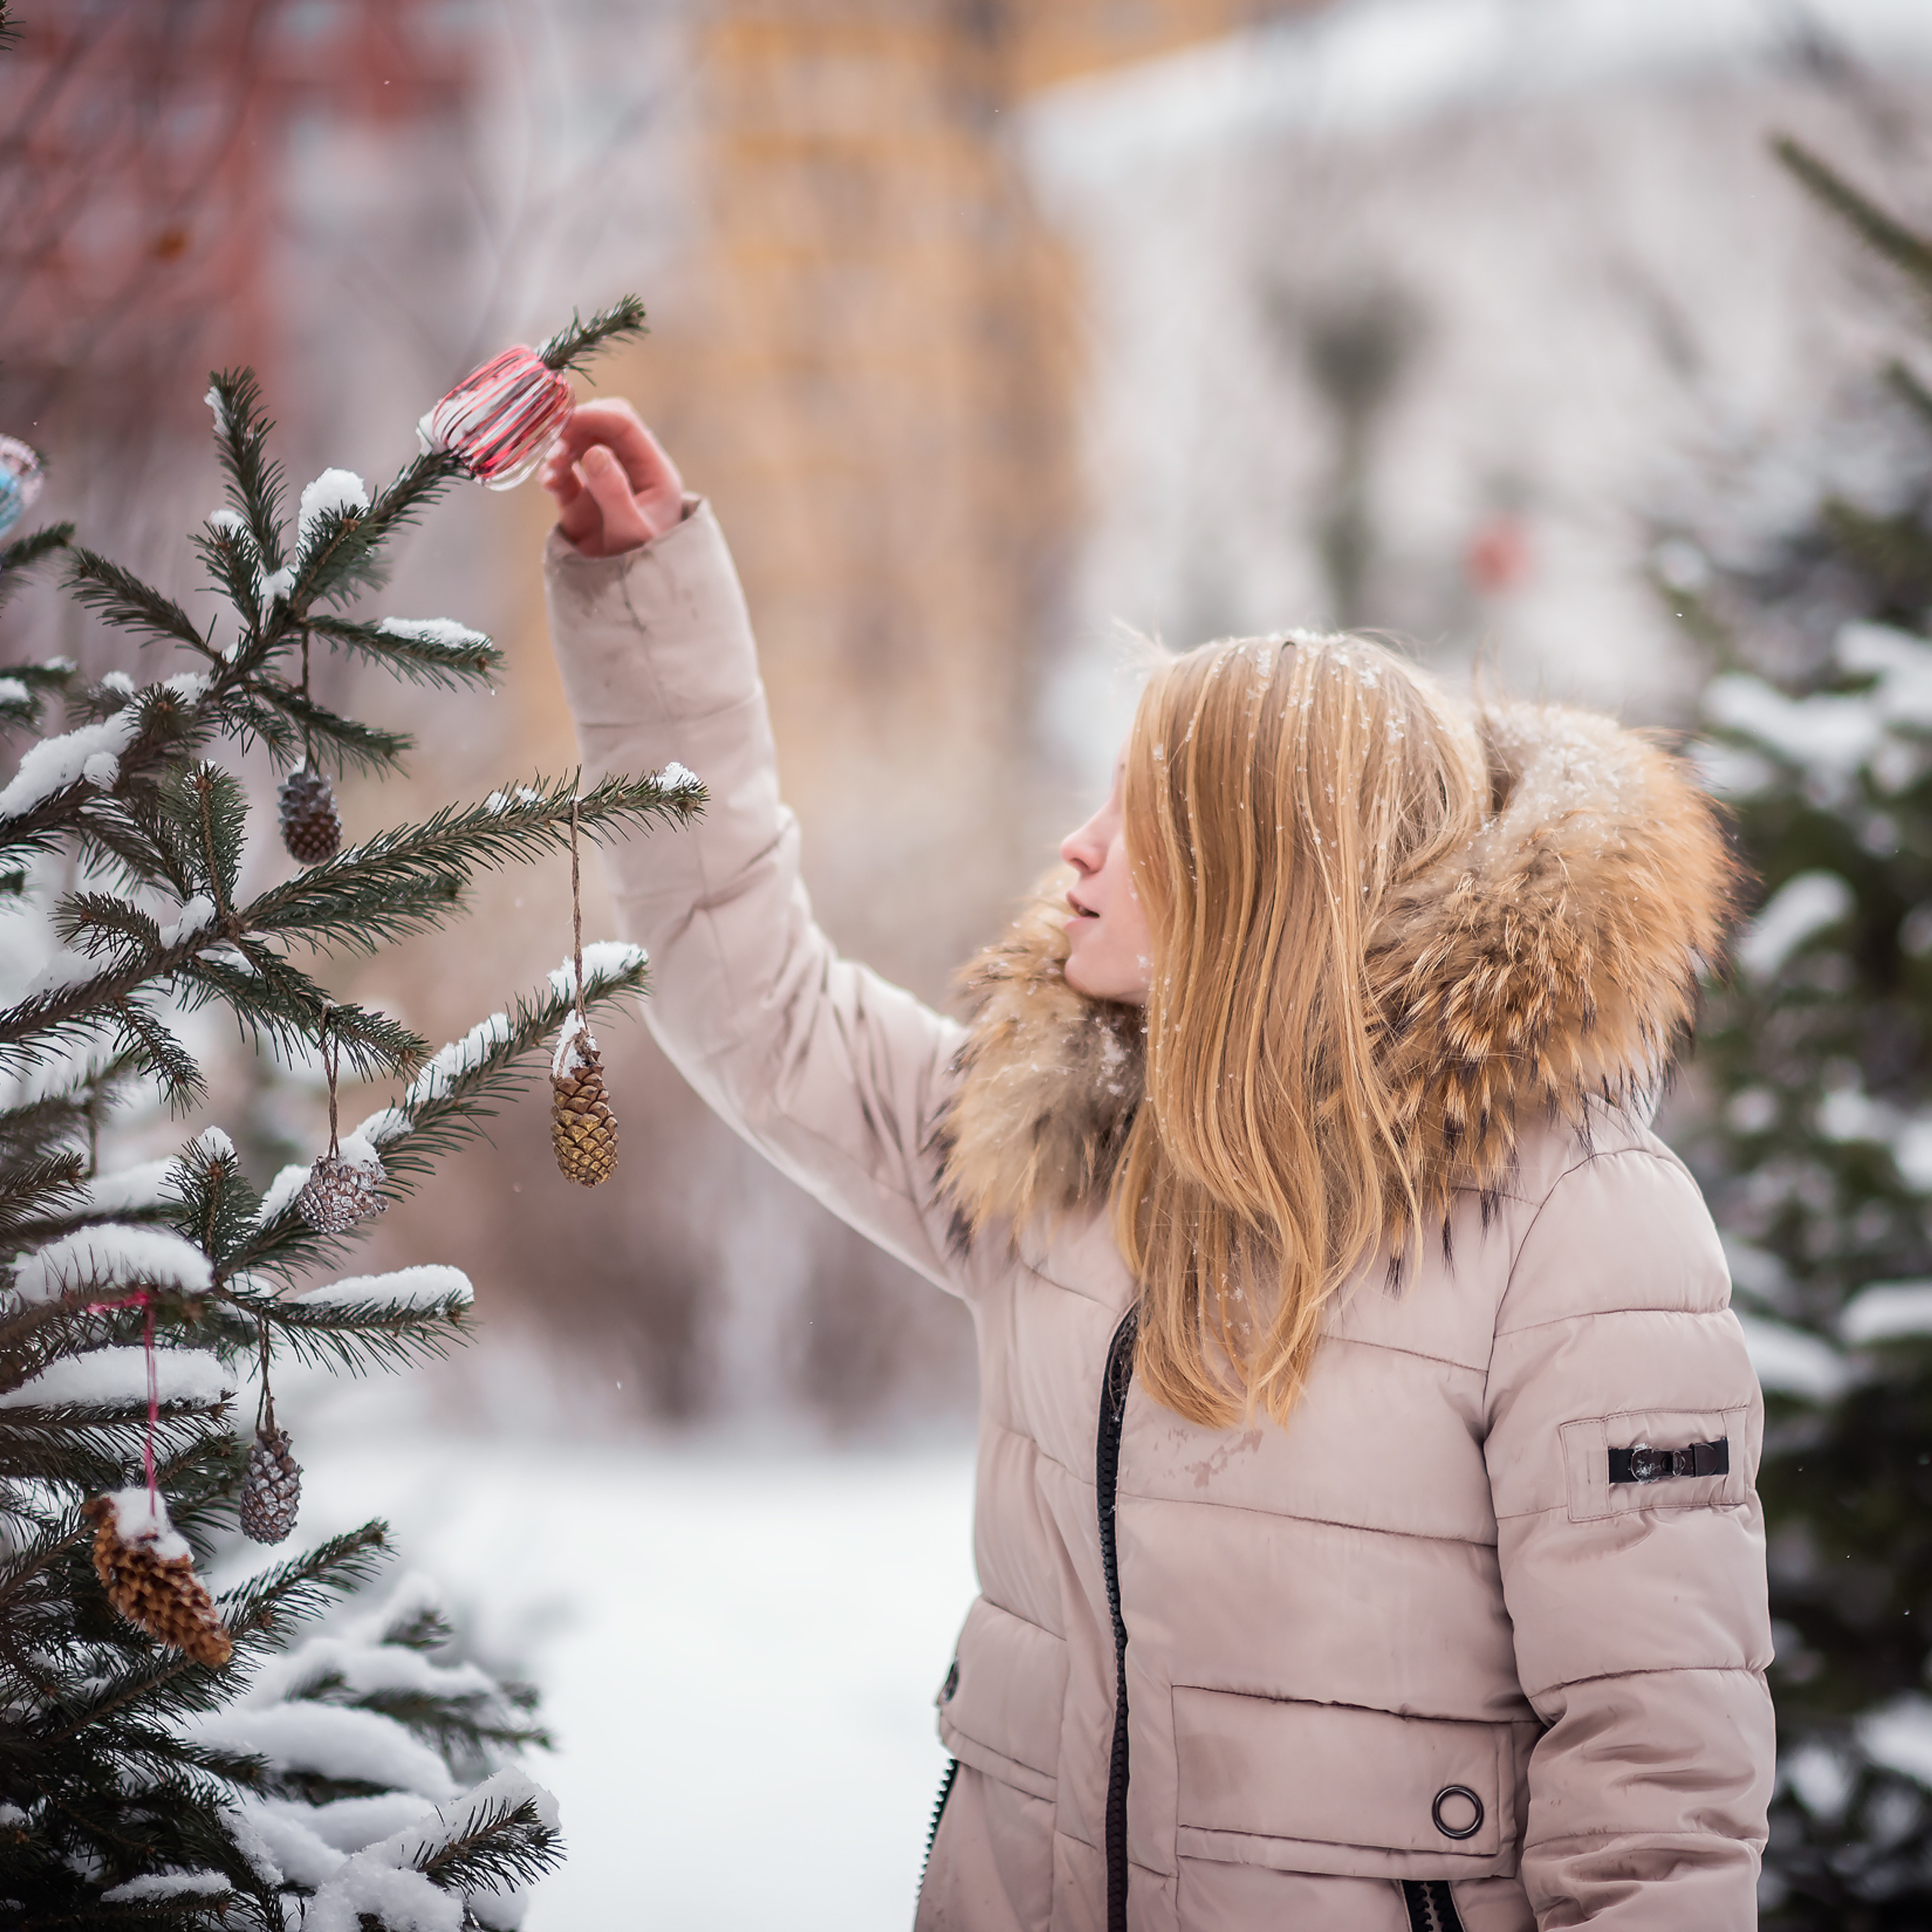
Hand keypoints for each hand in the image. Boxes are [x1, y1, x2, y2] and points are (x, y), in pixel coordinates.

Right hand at [540, 399, 684, 557]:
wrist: (633, 604)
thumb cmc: (645, 566)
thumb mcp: (631, 530)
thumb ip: (613, 491)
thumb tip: (594, 452)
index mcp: (654, 472)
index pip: (625, 425)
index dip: (594, 415)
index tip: (564, 418)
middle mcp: (632, 473)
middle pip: (601, 428)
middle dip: (575, 427)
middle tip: (553, 436)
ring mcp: (606, 486)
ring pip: (580, 447)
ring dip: (561, 450)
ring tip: (552, 469)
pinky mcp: (583, 503)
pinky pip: (566, 476)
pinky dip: (553, 472)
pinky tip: (548, 481)